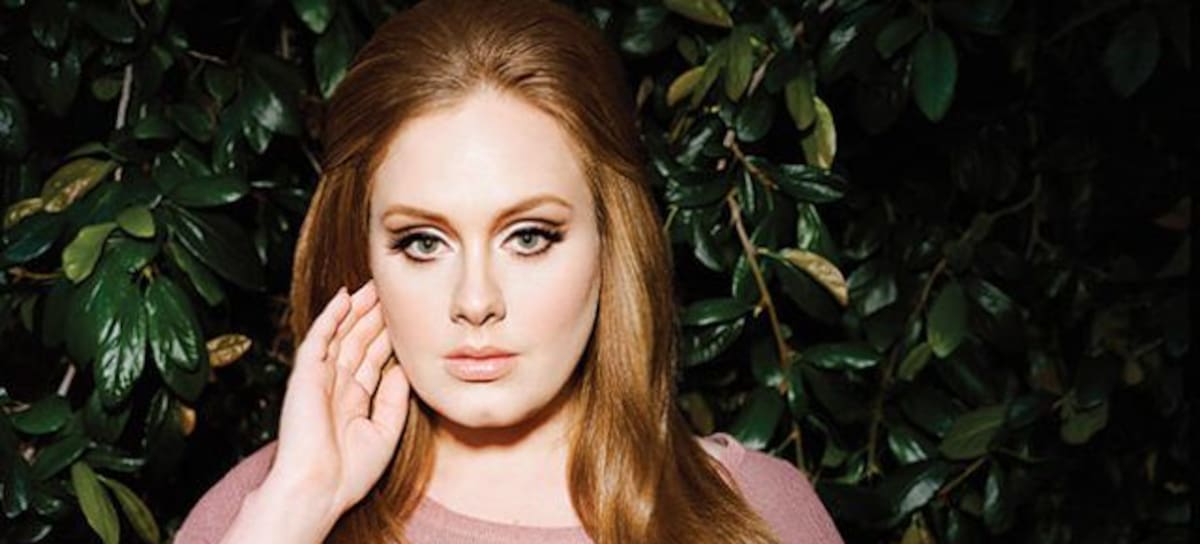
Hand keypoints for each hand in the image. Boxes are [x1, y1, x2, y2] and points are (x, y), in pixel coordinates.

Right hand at [263, 280, 409, 522]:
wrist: (319, 488)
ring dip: (356, 309)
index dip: (388, 337)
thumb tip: (405, 367)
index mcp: (353, 402)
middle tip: (391, 290)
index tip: (406, 317)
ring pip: (341, 334)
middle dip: (374, 316)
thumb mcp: (385, 430)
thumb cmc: (349, 473)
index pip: (372, 360)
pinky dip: (332, 316)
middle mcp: (336, 387)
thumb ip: (395, 397)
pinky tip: (344, 296)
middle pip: (358, 342)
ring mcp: (319, 379)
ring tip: (372, 286)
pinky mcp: (305, 375)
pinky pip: (319, 338)